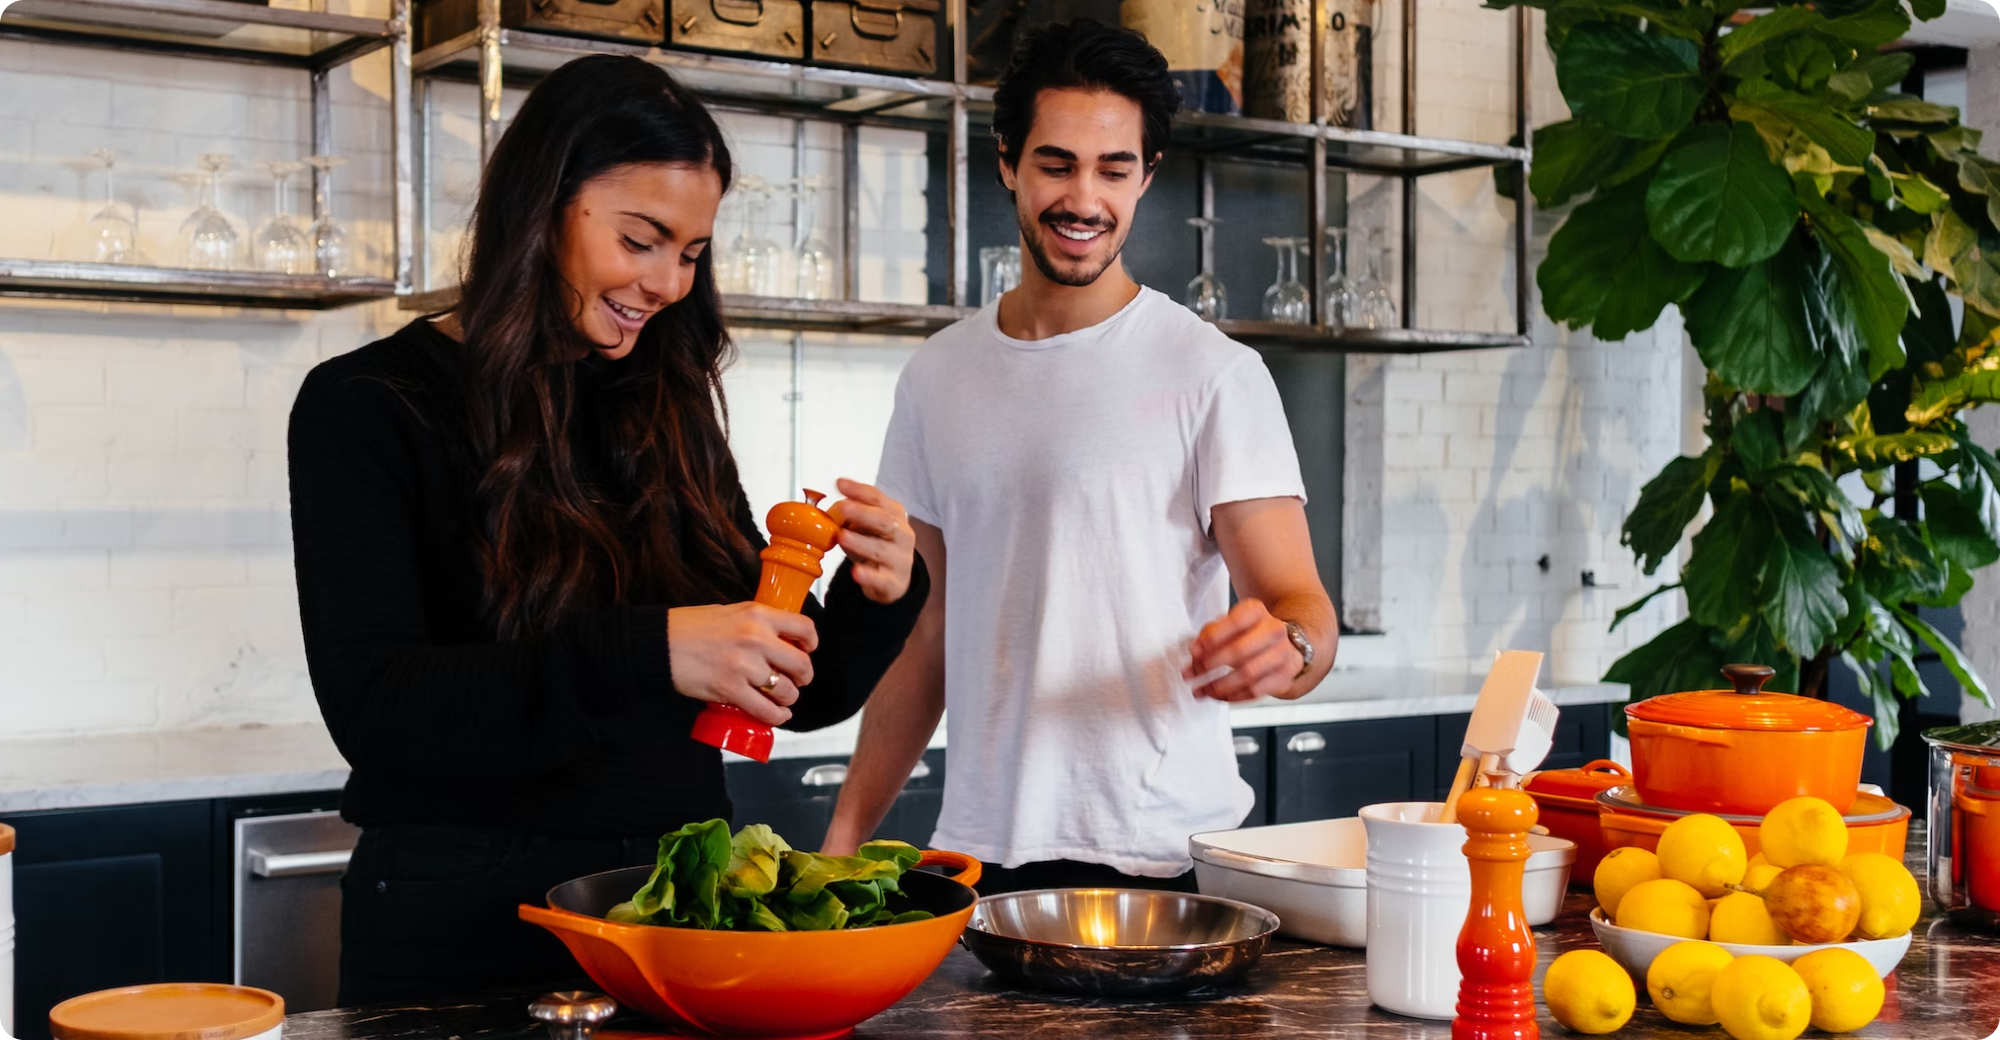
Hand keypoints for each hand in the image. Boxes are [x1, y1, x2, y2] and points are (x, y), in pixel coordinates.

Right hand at [667, 602, 819, 724]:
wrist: (660, 643)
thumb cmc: (691, 627)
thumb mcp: (732, 612)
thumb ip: (757, 624)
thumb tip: (780, 639)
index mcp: (758, 614)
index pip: (805, 628)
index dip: (811, 644)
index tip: (806, 651)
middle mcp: (756, 638)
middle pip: (802, 665)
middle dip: (803, 677)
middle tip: (796, 681)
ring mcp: (744, 665)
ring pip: (786, 691)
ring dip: (788, 699)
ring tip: (781, 698)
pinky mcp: (730, 689)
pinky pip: (766, 710)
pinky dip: (776, 716)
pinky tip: (776, 714)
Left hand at [827, 477, 915, 603]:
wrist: (896, 579)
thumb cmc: (877, 546)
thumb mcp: (867, 527)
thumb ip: (853, 515)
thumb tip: (833, 506)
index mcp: (894, 515)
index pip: (877, 499)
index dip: (858, 490)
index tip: (840, 483)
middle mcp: (902, 534)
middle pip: (884, 521)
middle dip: (862, 513)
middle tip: (843, 507)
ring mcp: (899, 559)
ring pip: (881, 549)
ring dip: (861, 542)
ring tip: (843, 537)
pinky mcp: (893, 582)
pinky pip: (881, 579)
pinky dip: (868, 575)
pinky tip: (856, 572)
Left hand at [1184, 598, 1302, 702]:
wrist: (1279, 644)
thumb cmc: (1248, 633)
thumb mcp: (1228, 625)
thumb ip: (1210, 634)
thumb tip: (1196, 650)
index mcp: (1256, 611)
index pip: (1235, 622)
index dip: (1212, 639)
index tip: (1194, 652)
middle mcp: (1273, 630)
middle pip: (1240, 650)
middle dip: (1211, 665)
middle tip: (1193, 674)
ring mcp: (1283, 653)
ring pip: (1248, 674)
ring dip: (1220, 686)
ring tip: (1202, 690)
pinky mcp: (1285, 675)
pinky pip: (1256, 691)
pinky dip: (1234, 696)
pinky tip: (1220, 696)